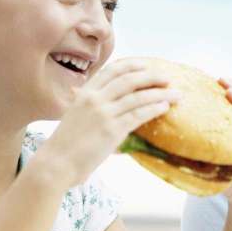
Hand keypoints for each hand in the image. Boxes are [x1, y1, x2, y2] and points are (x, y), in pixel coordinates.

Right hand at [38, 59, 180, 188]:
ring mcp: (103, 113)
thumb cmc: (64, 145)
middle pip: (129, 79)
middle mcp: (94, 99)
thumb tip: (107, 104)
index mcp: (84, 93)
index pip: (112, 70)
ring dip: (161, 94)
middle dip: (151, 77)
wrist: (55, 164)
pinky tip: (164, 107)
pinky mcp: (112, 130)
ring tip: (176, 94)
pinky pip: (139, 114)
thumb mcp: (74, 116)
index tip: (147, 66)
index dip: (132, 66)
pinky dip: (154, 109)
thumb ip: (89, 106)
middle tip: (167, 78)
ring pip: (138, 96)